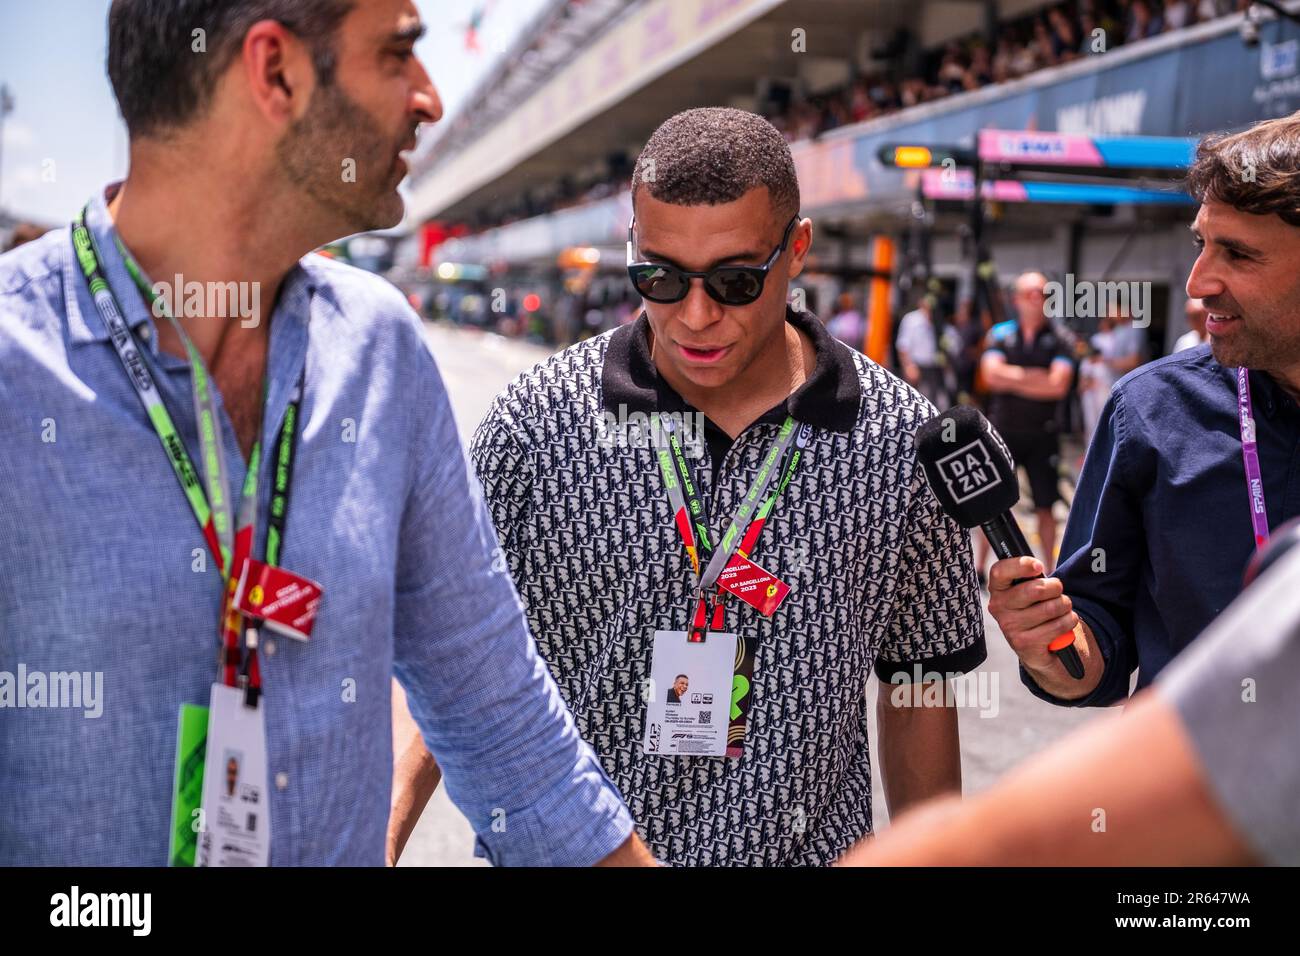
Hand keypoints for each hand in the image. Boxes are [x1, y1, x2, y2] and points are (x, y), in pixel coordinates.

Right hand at [986, 556, 1080, 676]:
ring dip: (1065, 605)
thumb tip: (1037, 567)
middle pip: (1034, 589)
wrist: (1036, 646)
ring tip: (1061, 608)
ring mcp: (1010, 627)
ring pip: (1051, 607)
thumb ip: (1029, 577)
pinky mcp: (1025, 644)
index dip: (1021, 565)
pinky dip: (1068, 621)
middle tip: (1057, 590)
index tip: (1039, 566)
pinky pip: (1058, 625)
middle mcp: (998, 607)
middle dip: (1055, 587)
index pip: (1000, 571)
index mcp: (997, 589)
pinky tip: (1062, 623)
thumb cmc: (1034, 608)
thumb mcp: (1027, 590)